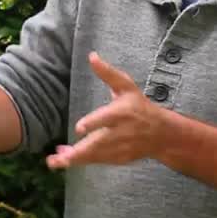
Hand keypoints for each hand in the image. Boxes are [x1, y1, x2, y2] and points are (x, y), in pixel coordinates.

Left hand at [46, 52, 170, 168]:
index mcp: (122, 113)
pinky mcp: (119, 158)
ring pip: (96, 156)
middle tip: (62, 155)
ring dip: (75, 159)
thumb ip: (107, 73)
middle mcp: (121, 132)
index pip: (106, 119)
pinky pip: (98, 161)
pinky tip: (64, 159)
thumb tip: (91, 56)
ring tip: (54, 161)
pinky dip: (82, 161)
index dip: (93, 124)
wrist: (163, 133)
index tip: (79, 129)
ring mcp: (120, 148)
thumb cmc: (140, 106)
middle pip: (99, 143)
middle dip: (80, 151)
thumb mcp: (126, 87)